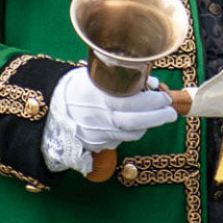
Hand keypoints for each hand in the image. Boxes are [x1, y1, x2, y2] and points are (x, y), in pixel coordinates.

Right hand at [52, 67, 177, 151]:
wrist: (52, 110)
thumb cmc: (78, 88)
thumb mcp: (96, 76)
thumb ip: (123, 79)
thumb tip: (151, 84)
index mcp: (99, 96)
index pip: (133, 102)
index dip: (153, 101)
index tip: (165, 97)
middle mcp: (98, 118)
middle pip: (135, 121)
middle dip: (157, 117)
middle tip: (170, 112)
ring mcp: (97, 134)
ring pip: (130, 134)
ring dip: (147, 125)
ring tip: (157, 116)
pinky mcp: (97, 145)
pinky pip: (120, 140)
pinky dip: (132, 132)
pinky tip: (136, 124)